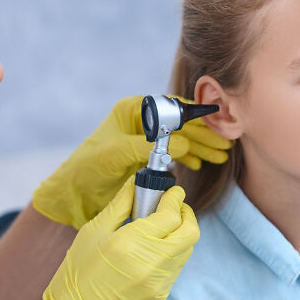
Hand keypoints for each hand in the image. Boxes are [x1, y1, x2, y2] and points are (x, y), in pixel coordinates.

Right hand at [23, 178, 198, 299]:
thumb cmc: (79, 272)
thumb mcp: (94, 231)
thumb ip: (121, 204)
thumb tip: (138, 183)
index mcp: (131, 243)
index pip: (171, 215)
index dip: (175, 198)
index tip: (172, 191)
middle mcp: (151, 264)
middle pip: (190, 232)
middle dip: (185, 214)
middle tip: (172, 207)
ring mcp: (159, 283)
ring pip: (187, 249)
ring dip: (180, 233)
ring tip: (161, 228)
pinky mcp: (161, 296)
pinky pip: (177, 267)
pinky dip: (172, 253)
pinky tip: (153, 250)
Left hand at [32, 95, 230, 228]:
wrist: (75, 192)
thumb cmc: (88, 167)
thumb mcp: (116, 153)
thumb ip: (148, 147)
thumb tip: (184, 142)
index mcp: (132, 111)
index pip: (170, 107)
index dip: (194, 113)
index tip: (216, 120)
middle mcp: (142, 123)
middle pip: (180, 124)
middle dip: (204, 134)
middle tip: (225, 144)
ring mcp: (146, 140)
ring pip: (180, 140)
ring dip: (201, 148)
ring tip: (220, 156)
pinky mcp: (147, 158)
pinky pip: (174, 154)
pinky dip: (189, 158)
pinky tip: (201, 163)